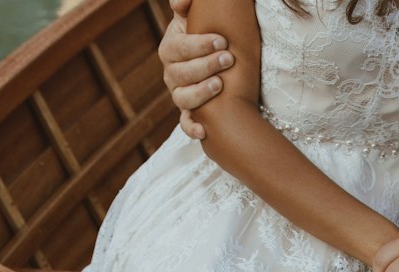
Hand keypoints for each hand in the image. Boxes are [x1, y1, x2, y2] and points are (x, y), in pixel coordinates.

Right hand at [158, 0, 233, 140]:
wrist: (219, 59)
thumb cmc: (209, 34)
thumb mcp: (197, 17)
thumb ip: (187, 4)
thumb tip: (180, 3)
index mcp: (170, 48)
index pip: (179, 47)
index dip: (199, 45)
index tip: (223, 41)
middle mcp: (171, 73)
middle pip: (181, 73)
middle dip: (205, 65)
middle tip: (228, 59)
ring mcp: (179, 94)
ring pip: (182, 98)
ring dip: (200, 93)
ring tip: (220, 84)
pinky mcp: (189, 113)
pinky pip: (185, 124)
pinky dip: (192, 129)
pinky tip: (204, 131)